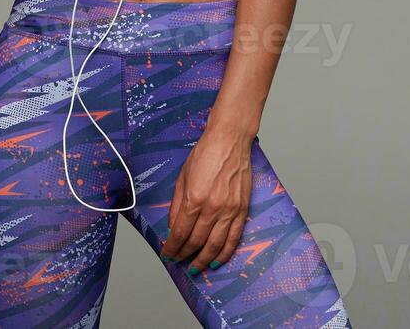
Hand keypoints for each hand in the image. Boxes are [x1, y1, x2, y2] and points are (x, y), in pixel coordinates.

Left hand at [160, 125, 251, 274]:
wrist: (230, 141)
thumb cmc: (205, 154)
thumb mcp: (182, 178)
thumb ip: (177, 206)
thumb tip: (173, 229)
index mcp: (194, 199)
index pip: (180, 233)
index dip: (172, 247)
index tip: (167, 254)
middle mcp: (212, 208)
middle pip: (196, 242)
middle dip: (185, 255)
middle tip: (179, 261)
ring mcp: (229, 210)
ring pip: (215, 245)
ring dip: (204, 260)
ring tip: (196, 268)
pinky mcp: (242, 210)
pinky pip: (234, 238)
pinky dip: (225, 253)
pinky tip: (217, 260)